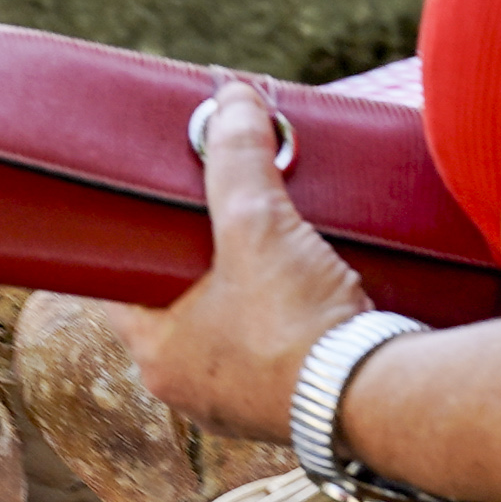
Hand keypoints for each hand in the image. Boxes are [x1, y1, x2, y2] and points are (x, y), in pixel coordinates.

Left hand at [116, 84, 370, 437]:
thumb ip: (239, 160)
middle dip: (199, 255)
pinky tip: (303, 281)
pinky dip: (282, 315)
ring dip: (244, 285)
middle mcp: (190, 388)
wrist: (380, 397)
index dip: (132, 241)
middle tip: (216, 211)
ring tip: (263, 238)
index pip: (119, 287)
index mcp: (157, 356)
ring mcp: (240, 401)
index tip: (149, 206)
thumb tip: (233, 98)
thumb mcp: (258, 226)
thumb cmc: (299, 328)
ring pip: (226, 326)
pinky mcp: (290, 403)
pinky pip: (272, 349)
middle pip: (177, 302)